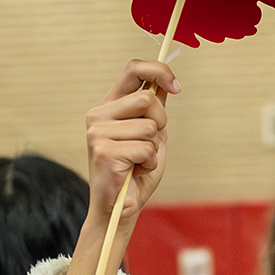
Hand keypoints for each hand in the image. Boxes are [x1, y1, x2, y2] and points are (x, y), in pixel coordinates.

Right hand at [85, 59, 178, 226]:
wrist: (121, 205)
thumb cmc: (136, 169)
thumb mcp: (150, 134)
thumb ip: (153, 109)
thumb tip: (166, 83)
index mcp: (110, 105)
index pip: (132, 70)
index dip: (158, 71)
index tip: (176, 87)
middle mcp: (98, 114)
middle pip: (148, 99)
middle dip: (160, 123)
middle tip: (148, 144)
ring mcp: (97, 132)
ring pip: (149, 127)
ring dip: (154, 148)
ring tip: (139, 160)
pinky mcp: (103, 151)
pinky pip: (146, 149)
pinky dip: (150, 162)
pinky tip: (135, 170)